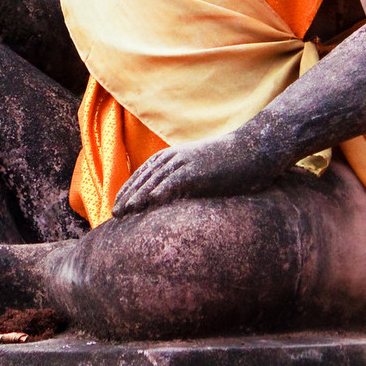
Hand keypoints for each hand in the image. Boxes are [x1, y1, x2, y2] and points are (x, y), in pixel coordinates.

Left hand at [111, 131, 289, 217]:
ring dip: (137, 196)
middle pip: (143, 178)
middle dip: (127, 196)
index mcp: (173, 158)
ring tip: (124, 212)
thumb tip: (175, 197)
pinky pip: (174, 182)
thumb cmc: (229, 164)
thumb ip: (186, 179)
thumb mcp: (201, 169)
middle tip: (113, 215)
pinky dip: (160, 192)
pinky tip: (149, 204)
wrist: (253, 150)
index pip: (142, 175)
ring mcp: (185, 163)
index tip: (117, 207)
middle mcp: (174, 158)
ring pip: (154, 181)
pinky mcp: (197, 169)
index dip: (128, 190)